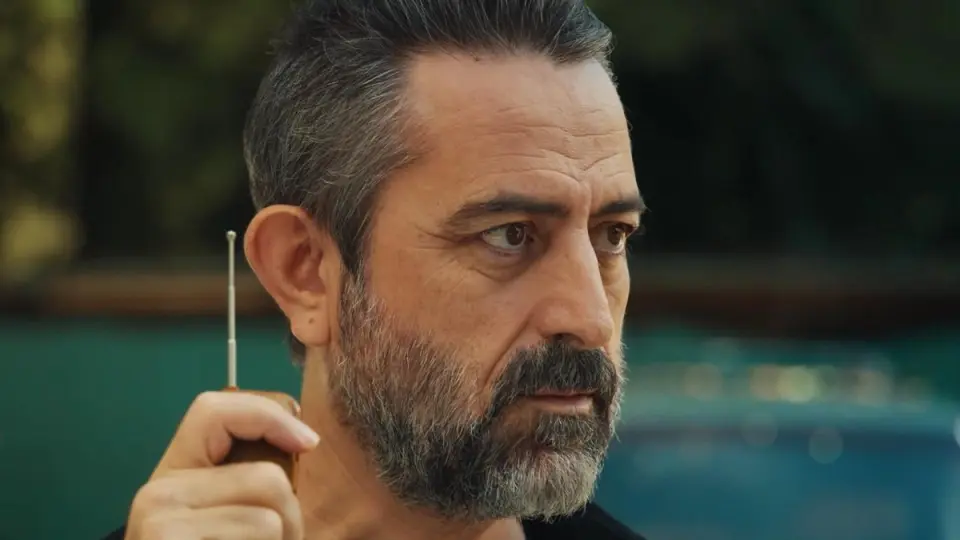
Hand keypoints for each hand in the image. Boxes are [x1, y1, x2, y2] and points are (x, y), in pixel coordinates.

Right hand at [124, 391, 319, 539]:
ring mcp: (161, 523)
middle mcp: (158, 491)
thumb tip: (305, 442)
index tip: (308, 442)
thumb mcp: (220, 514)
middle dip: (293, 515)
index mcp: (173, 471)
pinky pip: (261, 539)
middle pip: (268, 479)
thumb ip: (246, 479)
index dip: (269, 414)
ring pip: (270, 519)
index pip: (214, 409)